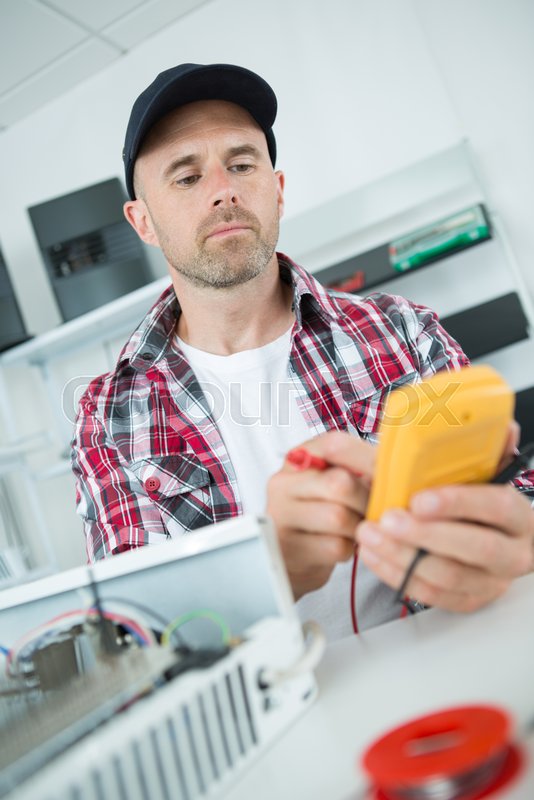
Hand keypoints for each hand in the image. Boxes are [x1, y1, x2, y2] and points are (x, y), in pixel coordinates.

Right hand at [266, 431, 374, 599]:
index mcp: (299, 458)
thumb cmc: (322, 512)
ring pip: (339, 517)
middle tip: (372, 509)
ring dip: (358, 527)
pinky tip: (342, 545)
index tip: (390, 472)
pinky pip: (335, 546)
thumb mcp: (333, 483)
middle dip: (366, 500)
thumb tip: (397, 471)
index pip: (335, 445)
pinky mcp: (288, 548)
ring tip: (356, 527)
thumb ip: (359, 470)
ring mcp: (281, 516)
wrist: (292, 556)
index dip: (367, 457)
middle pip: (340, 483)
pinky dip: (348, 549)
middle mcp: (283, 483)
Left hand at [357, 422, 533, 611]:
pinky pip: (432, 595)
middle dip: (424, 534)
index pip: (496, 506)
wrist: (491, 537)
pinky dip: (398, 575)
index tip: (418, 499)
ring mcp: (492, 581)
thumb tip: (499, 423)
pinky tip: (374, 555)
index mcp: (518, 515)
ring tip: (369, 534)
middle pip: (475, 548)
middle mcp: (513, 552)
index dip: (457, 502)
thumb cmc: (477, 501)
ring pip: (449, 576)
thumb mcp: (480, 473)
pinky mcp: (469, 601)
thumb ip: (483, 449)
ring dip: (402, 555)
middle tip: (387, 520)